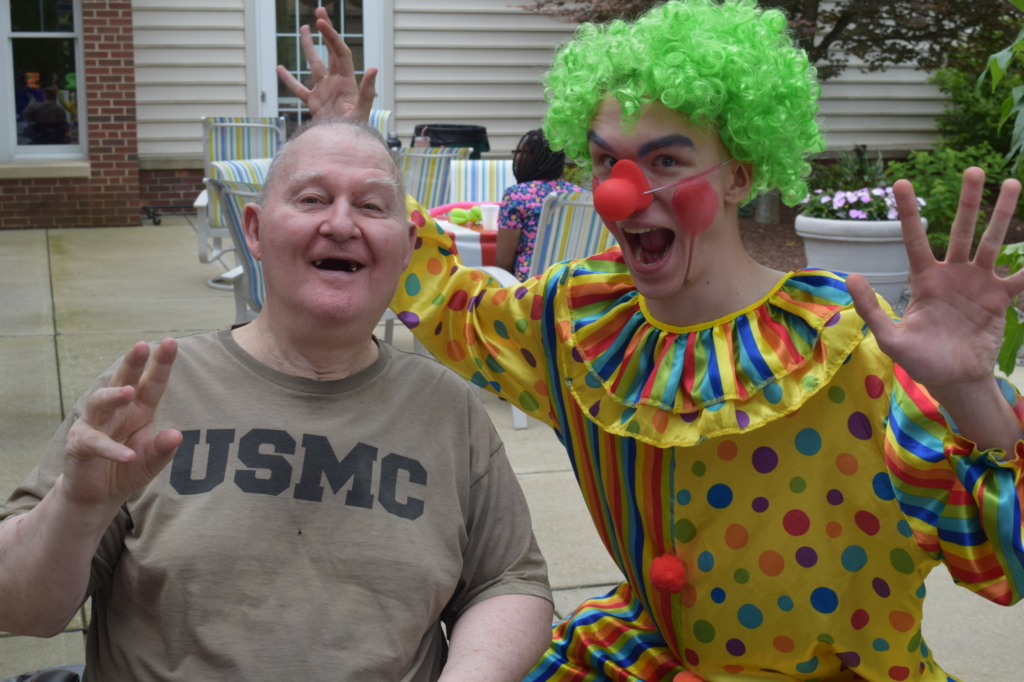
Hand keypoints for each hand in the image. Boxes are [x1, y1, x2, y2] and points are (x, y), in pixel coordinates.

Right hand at [61, 339, 182, 509]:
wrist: (97, 496)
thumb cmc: (126, 470)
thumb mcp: (151, 461)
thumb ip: (163, 449)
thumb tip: (177, 435)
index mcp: (139, 410)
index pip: (152, 383)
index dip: (161, 363)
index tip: (170, 341)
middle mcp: (116, 412)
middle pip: (123, 381)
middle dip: (132, 363)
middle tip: (141, 346)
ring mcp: (94, 425)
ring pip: (100, 403)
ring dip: (114, 396)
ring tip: (129, 392)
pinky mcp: (79, 445)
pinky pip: (94, 443)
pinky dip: (111, 449)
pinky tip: (128, 456)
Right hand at [276, 6, 376, 121]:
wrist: (342, 147)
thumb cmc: (355, 132)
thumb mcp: (362, 111)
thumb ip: (368, 91)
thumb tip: (374, 68)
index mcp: (346, 82)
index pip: (340, 52)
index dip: (332, 37)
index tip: (322, 21)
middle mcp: (335, 83)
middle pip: (330, 52)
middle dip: (326, 32)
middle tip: (320, 11)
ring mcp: (324, 92)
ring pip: (314, 64)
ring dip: (309, 47)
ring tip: (304, 29)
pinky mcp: (314, 103)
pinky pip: (298, 89)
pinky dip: (289, 79)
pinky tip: (279, 68)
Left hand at [848, 167, 1023, 390]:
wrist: (954, 380)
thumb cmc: (919, 360)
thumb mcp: (890, 337)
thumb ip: (871, 308)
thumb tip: (849, 275)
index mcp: (924, 279)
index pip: (915, 239)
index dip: (909, 212)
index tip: (902, 182)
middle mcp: (952, 274)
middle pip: (960, 230)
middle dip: (968, 201)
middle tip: (973, 169)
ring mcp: (979, 283)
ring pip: (993, 243)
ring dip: (1002, 215)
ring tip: (1012, 183)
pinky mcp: (1000, 299)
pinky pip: (1020, 278)